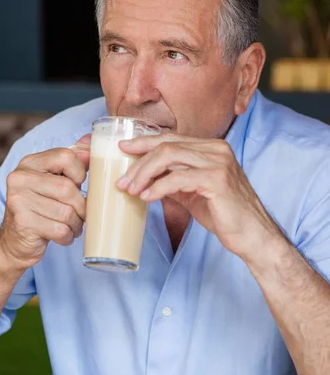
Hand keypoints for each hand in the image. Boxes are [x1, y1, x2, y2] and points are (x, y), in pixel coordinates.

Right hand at [0, 134, 90, 270]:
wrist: (14, 242)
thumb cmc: (41, 208)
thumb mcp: (55, 181)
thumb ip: (73, 162)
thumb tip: (91, 141)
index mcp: (30, 163)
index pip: (66, 156)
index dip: (80, 173)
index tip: (78, 185)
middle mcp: (20, 178)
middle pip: (68, 188)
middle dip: (81, 206)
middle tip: (81, 215)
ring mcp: (18, 200)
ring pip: (66, 212)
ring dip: (76, 224)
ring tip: (72, 226)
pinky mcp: (22, 223)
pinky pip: (60, 230)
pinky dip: (67, 236)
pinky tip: (62, 236)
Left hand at [116, 133, 280, 260]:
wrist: (253, 236)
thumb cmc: (225, 214)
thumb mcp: (193, 192)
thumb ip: (173, 180)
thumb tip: (145, 179)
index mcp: (212, 148)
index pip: (171, 138)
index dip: (144, 142)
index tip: (123, 149)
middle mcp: (216, 149)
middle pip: (166, 145)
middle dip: (139, 161)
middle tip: (122, 180)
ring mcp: (218, 162)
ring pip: (169, 156)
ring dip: (144, 174)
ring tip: (130, 190)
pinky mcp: (217, 180)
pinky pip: (178, 178)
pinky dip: (158, 187)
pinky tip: (147, 197)